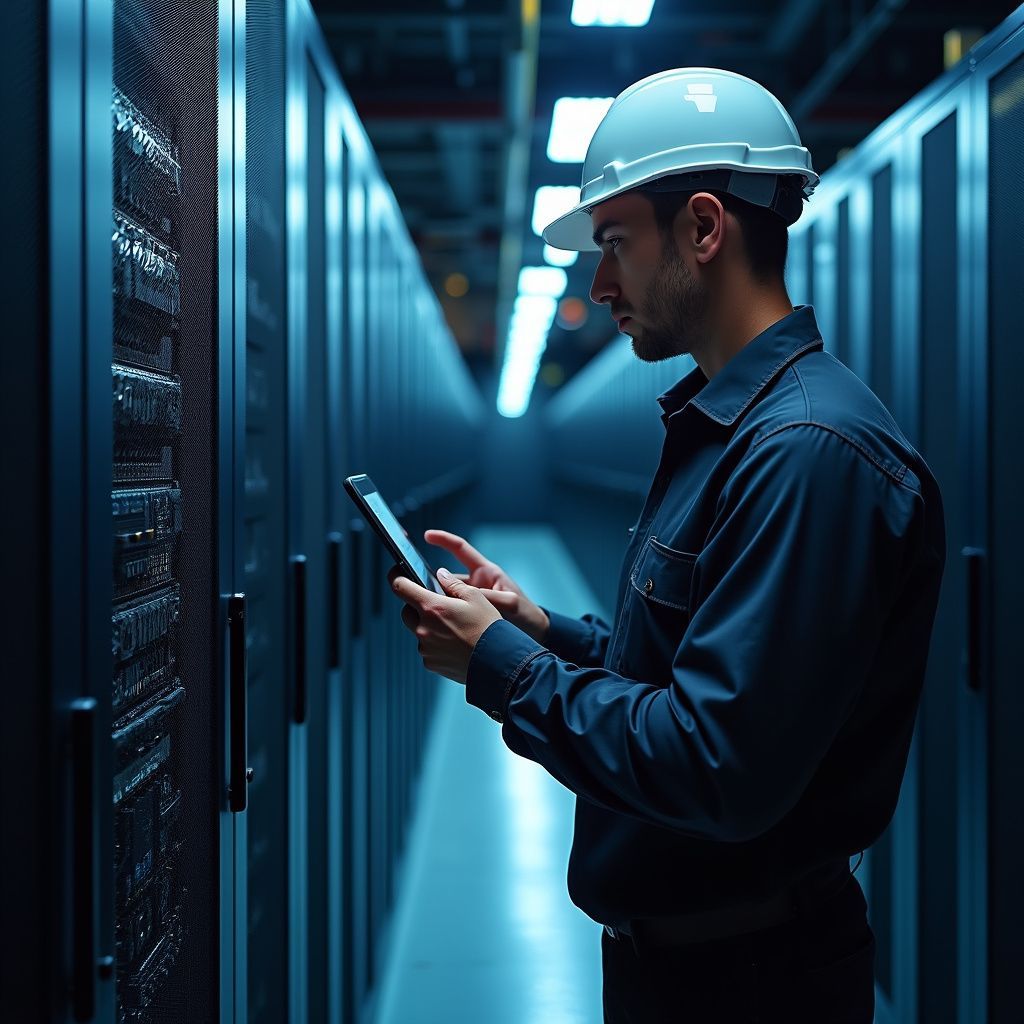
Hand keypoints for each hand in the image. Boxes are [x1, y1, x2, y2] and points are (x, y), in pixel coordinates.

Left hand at [388, 564, 501, 684]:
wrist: (497, 663)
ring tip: (453, 628)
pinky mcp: (430, 663)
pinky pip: (427, 649)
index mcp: (432, 607)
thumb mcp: (476, 597)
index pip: (400, 587)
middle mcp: (423, 628)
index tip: (397, 573)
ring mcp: (425, 648)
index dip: (396, 576)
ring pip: (418, 631)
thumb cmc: (488, 628)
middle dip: (416, 606)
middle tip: (437, 605)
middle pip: (407, 612)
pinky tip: (454, 644)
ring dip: (428, 626)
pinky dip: (435, 644)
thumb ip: (453, 584)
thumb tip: (440, 575)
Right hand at [423, 529, 550, 643]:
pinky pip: (449, 612)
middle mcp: (475, 584)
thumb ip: (487, 597)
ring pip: (445, 597)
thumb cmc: (527, 615)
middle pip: (446, 578)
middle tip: (417, 590)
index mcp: (486, 572)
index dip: (444, 540)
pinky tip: (435, 627)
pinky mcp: (467, 615)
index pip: (461, 549)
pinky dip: (442, 617)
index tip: (427, 535)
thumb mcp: (510, 604)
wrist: (533, 636)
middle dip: (431, 582)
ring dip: (437, 603)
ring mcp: (470, 600)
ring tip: (427, 613)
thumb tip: (459, 593)